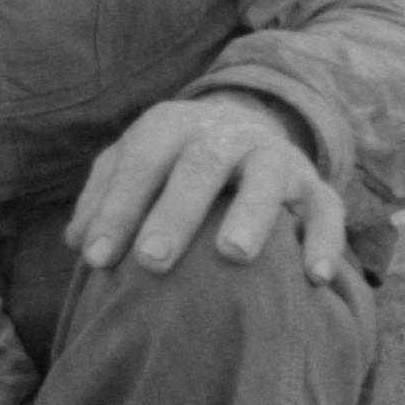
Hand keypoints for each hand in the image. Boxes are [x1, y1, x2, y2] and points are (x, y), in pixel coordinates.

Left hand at [64, 94, 345, 285]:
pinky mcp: (314, 186)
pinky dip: (322, 240)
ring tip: (232, 255)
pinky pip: (326, 210)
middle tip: (152, 261)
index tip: (96, 260)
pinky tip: (314, 278)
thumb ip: (104, 196)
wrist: (247, 128)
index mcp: (172, 126)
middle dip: (176, 212)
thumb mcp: (135, 164)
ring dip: (250, 216)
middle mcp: (226, 134)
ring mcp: (274, 158)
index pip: (140, 162)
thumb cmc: (172, 162)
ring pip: (266, 179)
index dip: (117, 209)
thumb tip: (78, 242)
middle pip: (201, 165)